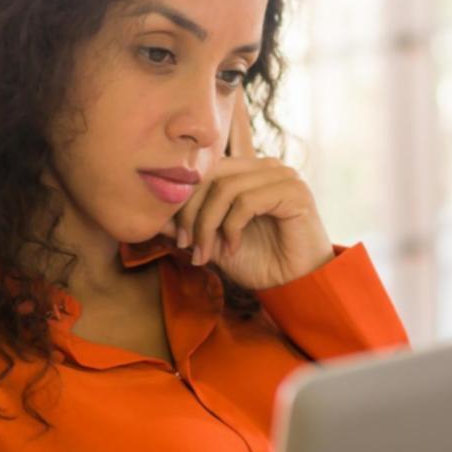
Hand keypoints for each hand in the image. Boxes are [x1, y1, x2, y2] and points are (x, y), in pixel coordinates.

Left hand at [167, 88, 333, 290]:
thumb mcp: (215, 242)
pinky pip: (247, 200)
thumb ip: (190, 225)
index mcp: (249, 172)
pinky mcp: (294, 191)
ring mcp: (282, 176)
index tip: (179, 238)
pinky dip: (231, 227)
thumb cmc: (260, 262)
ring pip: (226, 188)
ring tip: (208, 252)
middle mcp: (266, 167)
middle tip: (188, 245)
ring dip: (208, 225)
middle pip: (211, 175)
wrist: (295, 284)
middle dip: (192, 213)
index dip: (185, 201)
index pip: (205, 170)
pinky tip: (233, 247)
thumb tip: (156, 215)